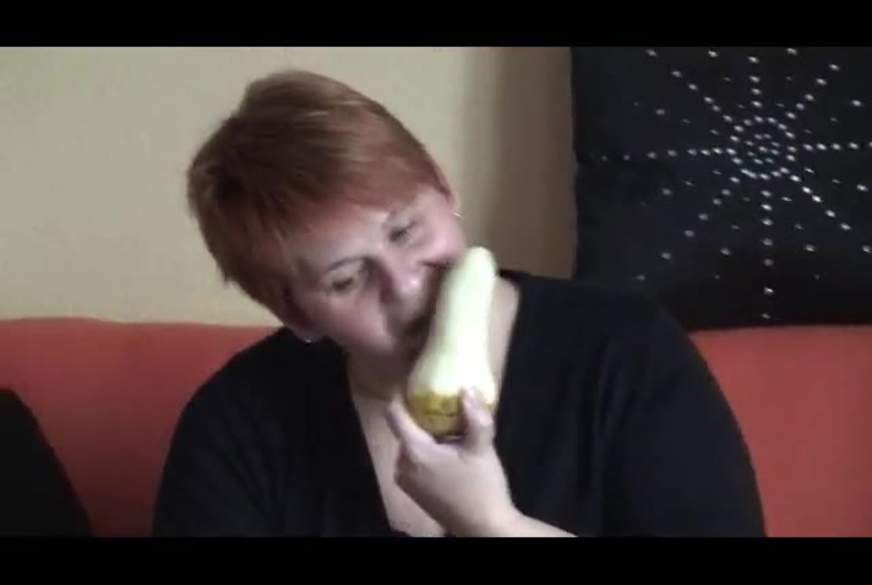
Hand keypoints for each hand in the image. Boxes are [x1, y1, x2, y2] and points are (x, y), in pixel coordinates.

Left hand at [385, 390, 519, 536]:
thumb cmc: (482, 487)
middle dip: (423, 416)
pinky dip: (428, 452)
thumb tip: (467, 388)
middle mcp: (402, 465)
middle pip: (405, 429)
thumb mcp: (482, 449)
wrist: (484, 528)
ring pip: (411, 445)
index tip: (416, 381)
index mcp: (414, 451)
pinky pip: (415, 461)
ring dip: (427, 435)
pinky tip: (450, 451)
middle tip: (445, 404)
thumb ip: (475, 417)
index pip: (394, 414)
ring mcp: (405, 480)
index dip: (402, 394)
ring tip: (452, 427)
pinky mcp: (413, 491)